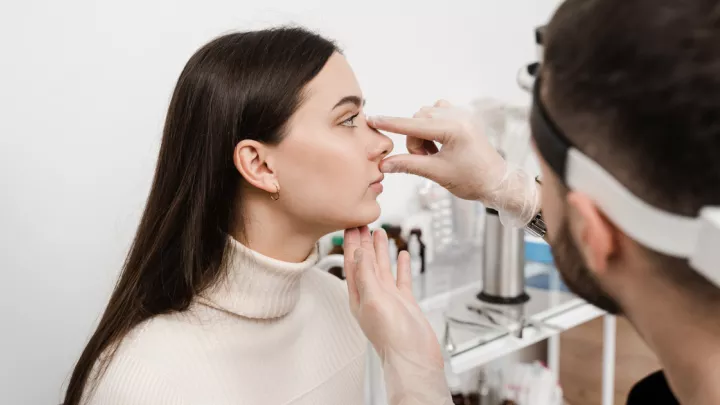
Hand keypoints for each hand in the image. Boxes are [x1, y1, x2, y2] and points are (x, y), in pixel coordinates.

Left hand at [344, 226, 452, 404]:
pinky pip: (401, 278)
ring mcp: (388, 298)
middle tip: (362, 221)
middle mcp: (371, 295)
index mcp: (358, 295)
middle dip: (362, 241)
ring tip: (379, 231)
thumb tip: (358, 252)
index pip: (352, 262)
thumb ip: (366, 275)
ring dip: (379, 249)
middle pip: (365, 261)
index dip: (350, 243)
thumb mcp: (374, 300)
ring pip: (382, 267)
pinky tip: (402, 254)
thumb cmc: (392, 337)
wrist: (415, 357)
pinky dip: (400, 265)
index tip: (350, 224)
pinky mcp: (404, 302)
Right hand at [369, 101, 540, 226]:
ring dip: (422, 135)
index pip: (413, 125)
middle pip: (417, 120)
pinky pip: (436, 114)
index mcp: (454, 129)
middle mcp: (459, 116)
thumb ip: (409, 165)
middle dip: (415, 141)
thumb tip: (384, 164)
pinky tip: (440, 144)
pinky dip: (431, 128)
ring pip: (425, 117)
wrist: (497, 182)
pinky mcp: (463, 116)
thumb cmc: (472, 180)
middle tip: (426, 159)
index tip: (372, 119)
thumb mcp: (437, 173)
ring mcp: (462, 113)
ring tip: (435, 154)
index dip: (390, 124)